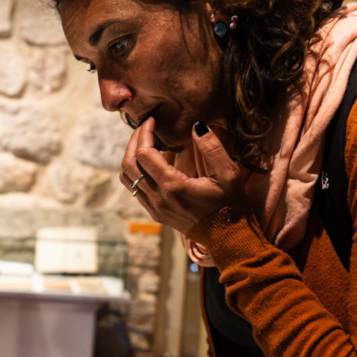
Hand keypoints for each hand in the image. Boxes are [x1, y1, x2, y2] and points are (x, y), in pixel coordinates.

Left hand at [121, 119, 249, 233]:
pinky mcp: (154, 213)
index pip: (145, 154)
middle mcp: (158, 198)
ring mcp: (154, 208)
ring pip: (126, 178)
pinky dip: (134, 171)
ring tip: (143, 142)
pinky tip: (148, 161)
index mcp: (174, 186)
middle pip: (129, 164)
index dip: (144, 133)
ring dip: (130, 157)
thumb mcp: (229, 174)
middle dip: (133, 141)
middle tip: (144, 127)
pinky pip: (133, 189)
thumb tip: (197, 126)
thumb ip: (213, 149)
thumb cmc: (230, 204)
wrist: (226, 236)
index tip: (151, 120)